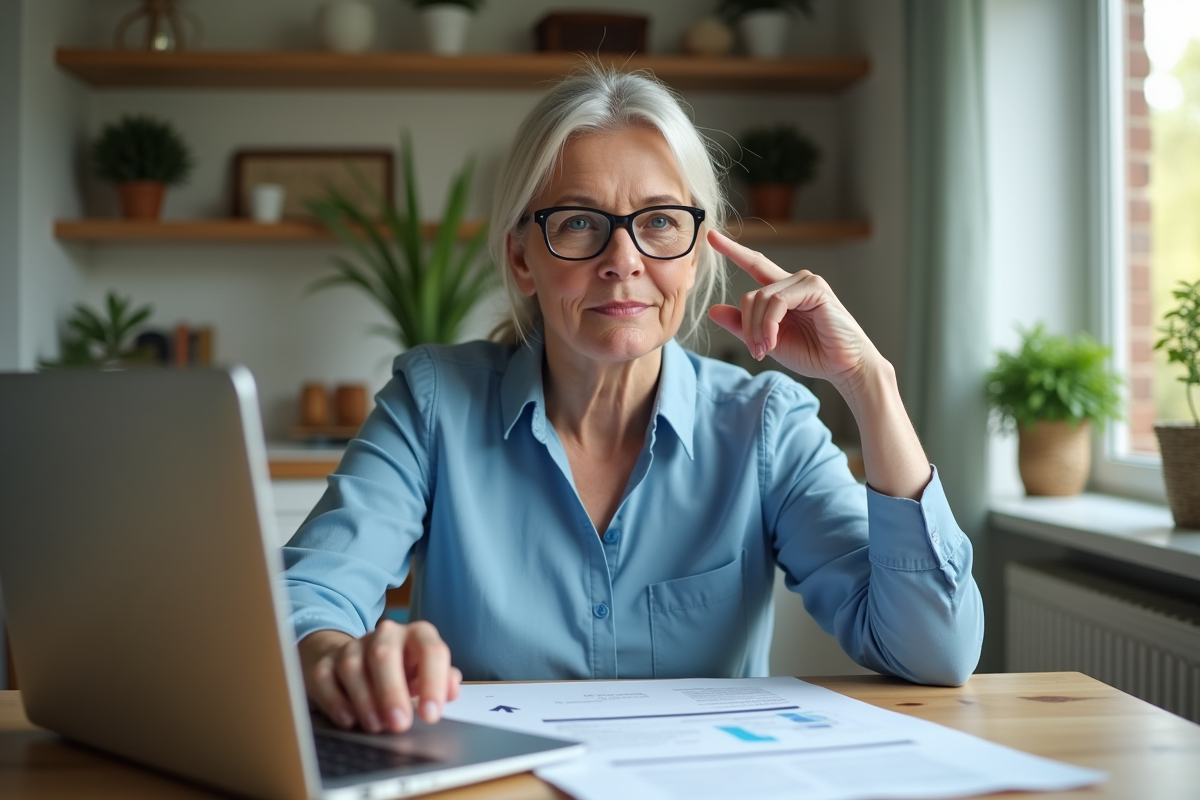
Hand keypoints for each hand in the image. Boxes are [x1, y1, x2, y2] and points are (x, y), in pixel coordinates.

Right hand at [298, 621, 461, 733]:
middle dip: (392, 691)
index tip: (431, 714)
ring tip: (376, 726)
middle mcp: (385, 635)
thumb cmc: (404, 672)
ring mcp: (353, 647)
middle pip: (384, 656)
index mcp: (417, 635)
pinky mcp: (326, 663)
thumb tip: (451, 691)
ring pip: (353, 667)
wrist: (363, 660)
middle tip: (400, 724)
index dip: (433, 683)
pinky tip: (348, 720)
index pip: (430, 651)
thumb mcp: (427, 675)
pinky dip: (335, 701)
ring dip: (364, 699)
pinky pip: (325, 678)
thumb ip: (443, 682)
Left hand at [706, 229, 880, 392]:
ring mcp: (806, 281)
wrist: (843, 366)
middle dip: (747, 326)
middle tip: (756, 351)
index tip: (711, 237)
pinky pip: (778, 302)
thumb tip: (713, 310)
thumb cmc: (812, 353)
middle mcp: (794, 281)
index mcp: (783, 291)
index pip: (755, 264)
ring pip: (761, 298)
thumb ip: (742, 325)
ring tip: (765, 350)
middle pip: (751, 295)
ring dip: (758, 329)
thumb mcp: (767, 340)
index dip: (733, 250)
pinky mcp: (815, 288)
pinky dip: (769, 324)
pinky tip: (773, 341)